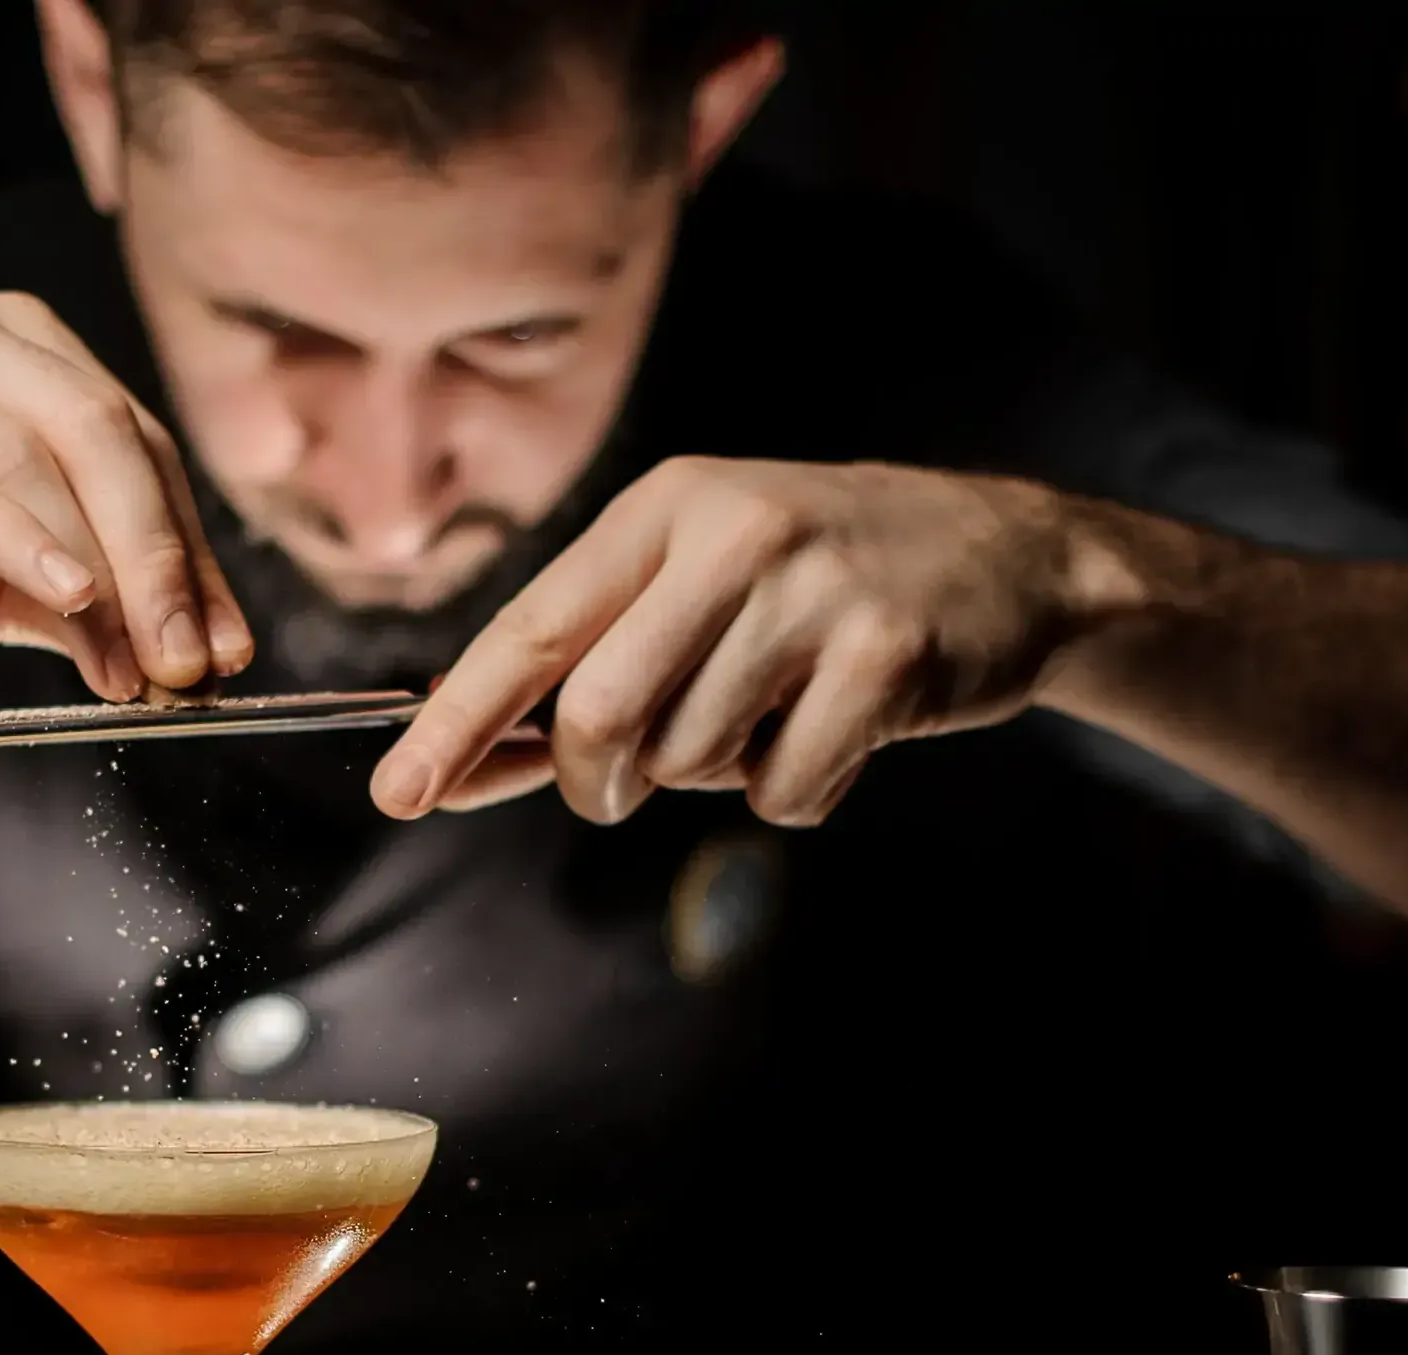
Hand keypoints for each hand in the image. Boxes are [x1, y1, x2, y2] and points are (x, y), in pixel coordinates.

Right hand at [0, 283, 250, 700]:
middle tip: (196, 660)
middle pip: (102, 431)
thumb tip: (185, 660)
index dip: (192, 545)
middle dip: (164, 557)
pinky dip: (20, 539)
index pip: (135, 439)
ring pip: (37, 454)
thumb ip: (90, 608)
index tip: (231, 642)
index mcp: (10, 343)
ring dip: (105, 569)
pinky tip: (72, 597)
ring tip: (140, 659)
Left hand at [368, 457, 1141, 821]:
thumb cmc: (814, 587)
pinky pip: (785, 791)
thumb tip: (451, 762)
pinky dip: (792, 794)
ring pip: (690, 760)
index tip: (399, 793)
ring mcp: (815, 589)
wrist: (1008, 554)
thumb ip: (575, 673)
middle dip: (595, 783)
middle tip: (621, 789)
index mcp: (664, 507)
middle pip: (599, 715)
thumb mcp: (691, 588)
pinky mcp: (889, 655)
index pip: (530, 628)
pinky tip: (835, 735)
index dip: (456, 722)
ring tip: (767, 716)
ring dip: (712, 778)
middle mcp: (732, 531)